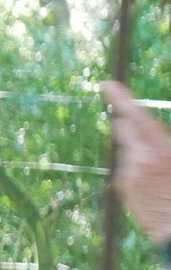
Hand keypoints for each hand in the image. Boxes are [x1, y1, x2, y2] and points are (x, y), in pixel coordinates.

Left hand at [103, 82, 170, 243]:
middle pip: (124, 128)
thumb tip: (140, 126)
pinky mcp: (123, 185)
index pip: (136, 117)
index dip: (121, 98)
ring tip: (154, 163)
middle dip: (126, 122)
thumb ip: (160, 139)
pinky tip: (149, 177)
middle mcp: (141, 159)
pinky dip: (134, 164)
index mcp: (162, 149)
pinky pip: (126, 165)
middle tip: (130, 120)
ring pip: (126, 147)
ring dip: (134, 147)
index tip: (107, 84)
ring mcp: (129, 173)